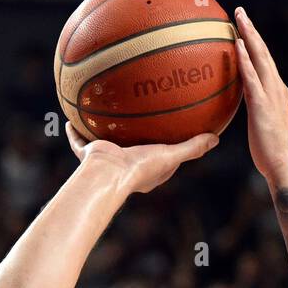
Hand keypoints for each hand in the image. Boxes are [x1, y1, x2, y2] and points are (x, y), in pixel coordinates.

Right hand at [66, 123, 217, 195]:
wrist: (108, 173)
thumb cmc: (140, 168)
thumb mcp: (171, 155)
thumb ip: (193, 147)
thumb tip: (216, 138)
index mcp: (146, 170)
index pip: (160, 158)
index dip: (168, 148)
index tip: (174, 135)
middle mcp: (125, 165)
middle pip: (131, 148)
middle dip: (135, 138)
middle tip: (141, 122)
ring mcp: (106, 160)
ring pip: (104, 144)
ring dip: (104, 132)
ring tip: (104, 113)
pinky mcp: (89, 155)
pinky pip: (79, 140)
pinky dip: (75, 131)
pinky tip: (71, 116)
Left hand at [233, 6, 287, 183]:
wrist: (285, 166)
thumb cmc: (272, 154)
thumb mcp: (263, 128)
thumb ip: (256, 114)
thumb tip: (243, 112)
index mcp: (277, 93)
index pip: (265, 63)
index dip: (255, 44)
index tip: (245, 29)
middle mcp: (277, 88)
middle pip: (263, 53)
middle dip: (252, 31)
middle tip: (240, 12)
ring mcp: (271, 95)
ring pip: (259, 58)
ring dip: (248, 36)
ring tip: (237, 18)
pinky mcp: (262, 105)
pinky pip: (251, 77)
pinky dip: (245, 59)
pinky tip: (236, 44)